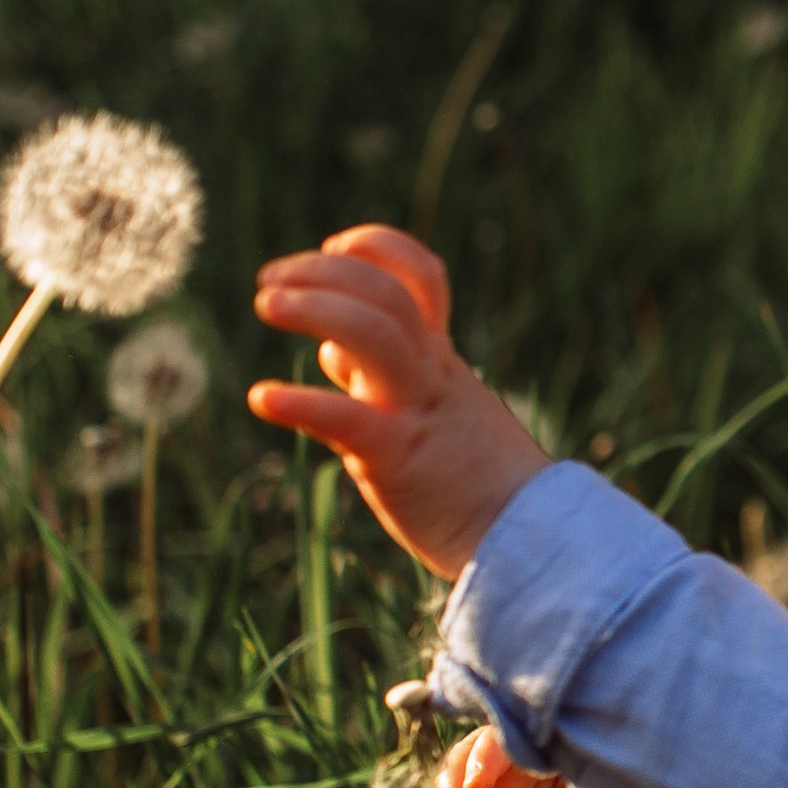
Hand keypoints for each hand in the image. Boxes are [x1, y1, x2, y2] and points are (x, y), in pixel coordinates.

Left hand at [248, 225, 549, 579]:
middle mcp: (429, 374)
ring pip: (371, 332)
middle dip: (320, 271)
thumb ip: (383, 377)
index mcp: (441, 361)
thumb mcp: (435, 414)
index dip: (375, 248)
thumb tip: (329, 351)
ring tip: (266, 304)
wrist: (527, 538)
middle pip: (382, 291)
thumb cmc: (475, 484)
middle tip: (268, 280)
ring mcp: (414, 411)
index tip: (335, 249)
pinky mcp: (396, 459)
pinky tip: (260, 397)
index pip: (419, 276)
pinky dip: (299, 403)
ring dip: (312, 307)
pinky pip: (345, 420)